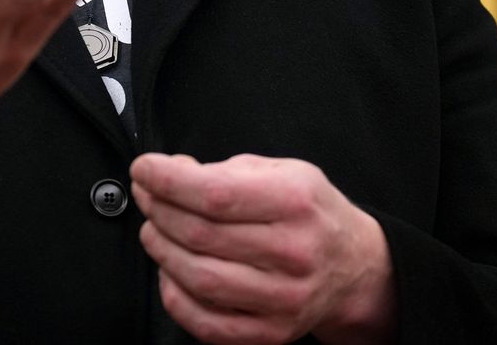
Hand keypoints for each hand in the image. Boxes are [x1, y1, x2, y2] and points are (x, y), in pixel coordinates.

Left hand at [131, 153, 396, 344]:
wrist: (353, 267)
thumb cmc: (310, 213)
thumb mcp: (284, 171)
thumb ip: (227, 171)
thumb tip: (171, 173)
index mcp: (295, 202)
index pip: (215, 193)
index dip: (167, 181)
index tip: (144, 169)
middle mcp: (293, 252)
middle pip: (200, 235)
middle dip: (158, 210)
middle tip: (146, 196)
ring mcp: (283, 298)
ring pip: (198, 278)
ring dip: (161, 250)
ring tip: (154, 230)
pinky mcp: (271, 332)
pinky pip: (206, 322)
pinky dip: (175, 296)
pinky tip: (170, 271)